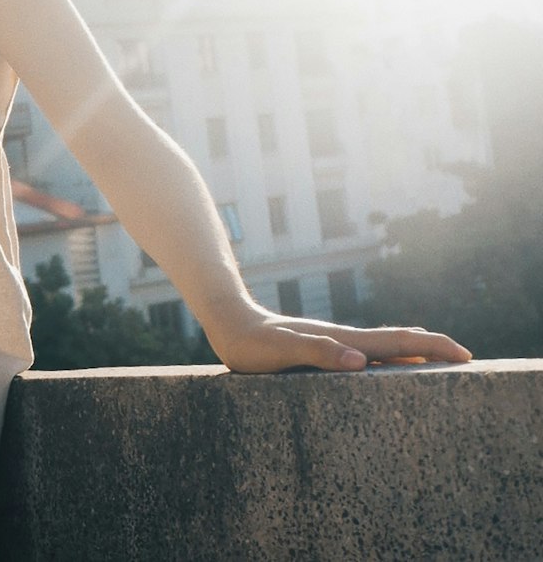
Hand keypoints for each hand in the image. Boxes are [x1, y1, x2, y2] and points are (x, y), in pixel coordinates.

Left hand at [208, 302, 472, 373]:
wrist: (230, 323)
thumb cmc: (253, 344)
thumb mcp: (283, 351)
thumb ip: (319, 353)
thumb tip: (360, 360)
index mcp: (343, 340)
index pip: (397, 342)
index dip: (431, 347)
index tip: (462, 354)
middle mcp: (345, 340)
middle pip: (398, 343)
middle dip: (432, 349)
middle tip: (465, 361)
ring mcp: (336, 344)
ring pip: (385, 349)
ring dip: (414, 356)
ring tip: (438, 367)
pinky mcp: (324, 351)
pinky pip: (367, 357)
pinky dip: (389, 361)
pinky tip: (388, 371)